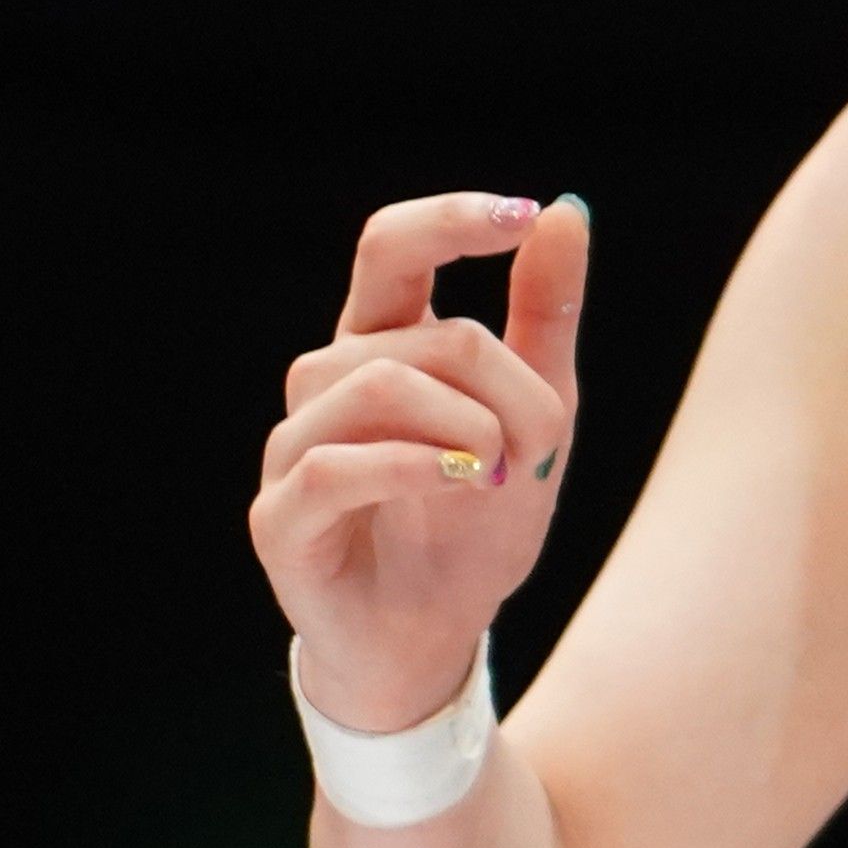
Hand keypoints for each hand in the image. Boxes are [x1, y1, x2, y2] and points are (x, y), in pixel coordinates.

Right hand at [250, 191, 590, 731]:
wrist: (434, 636)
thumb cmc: (476, 524)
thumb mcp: (537, 418)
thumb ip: (543, 318)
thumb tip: (566, 211)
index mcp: (382, 345)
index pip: (391, 247)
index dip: (449, 220)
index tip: (523, 215)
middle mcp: (326, 384)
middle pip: (421, 335)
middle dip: (508, 388)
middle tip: (540, 452)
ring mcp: (293, 447)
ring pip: (377, 386)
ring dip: (468, 430)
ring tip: (497, 478)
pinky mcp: (280, 516)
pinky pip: (335, 464)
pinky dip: (411, 467)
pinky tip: (460, 482)